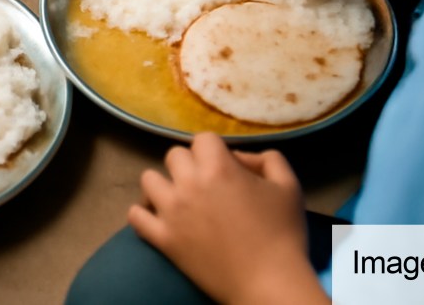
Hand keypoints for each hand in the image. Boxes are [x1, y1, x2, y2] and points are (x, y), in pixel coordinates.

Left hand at [128, 134, 320, 304]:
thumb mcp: (288, 186)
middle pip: (174, 155)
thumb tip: (239, 156)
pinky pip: (135, 215)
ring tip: (179, 198)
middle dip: (190, 165)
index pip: (202, 139)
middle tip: (205, 185)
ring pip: (148, 179)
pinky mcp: (162, 238)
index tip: (224, 167)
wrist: (269, 284)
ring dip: (163, 184)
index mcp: (219, 167)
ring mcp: (171, 211)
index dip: (214, 150)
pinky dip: (144, 213)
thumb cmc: (283, 234)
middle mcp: (189, 183)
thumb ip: (267, 158)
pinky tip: (159, 218)